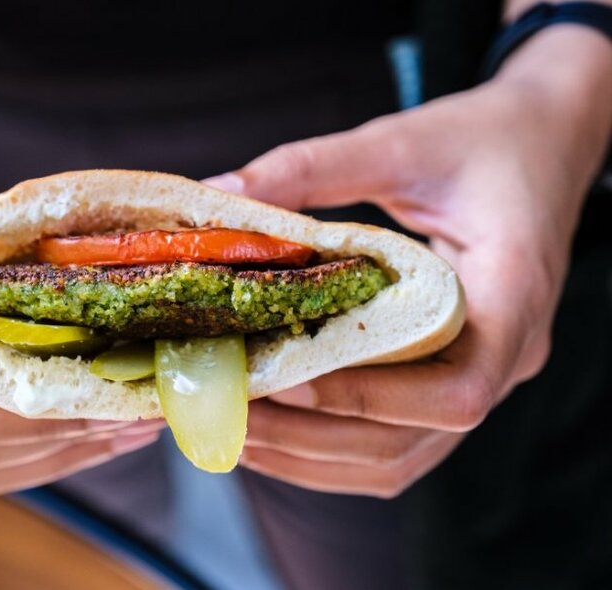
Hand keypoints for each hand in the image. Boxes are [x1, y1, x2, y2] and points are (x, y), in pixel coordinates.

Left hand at [206, 28, 611, 496]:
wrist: (541, 144)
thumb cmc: (483, 140)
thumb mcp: (401, 142)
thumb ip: (312, 168)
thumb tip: (219, 193)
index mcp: (514, 294)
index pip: (457, 387)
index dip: (367, 397)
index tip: (285, 378)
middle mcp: (507, 354)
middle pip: (412, 438)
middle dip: (314, 436)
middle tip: (234, 411)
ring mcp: (484, 374)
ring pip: (399, 455)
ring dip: (314, 454)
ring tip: (240, 428)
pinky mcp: (456, 375)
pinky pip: (397, 441)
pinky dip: (332, 447)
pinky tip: (277, 426)